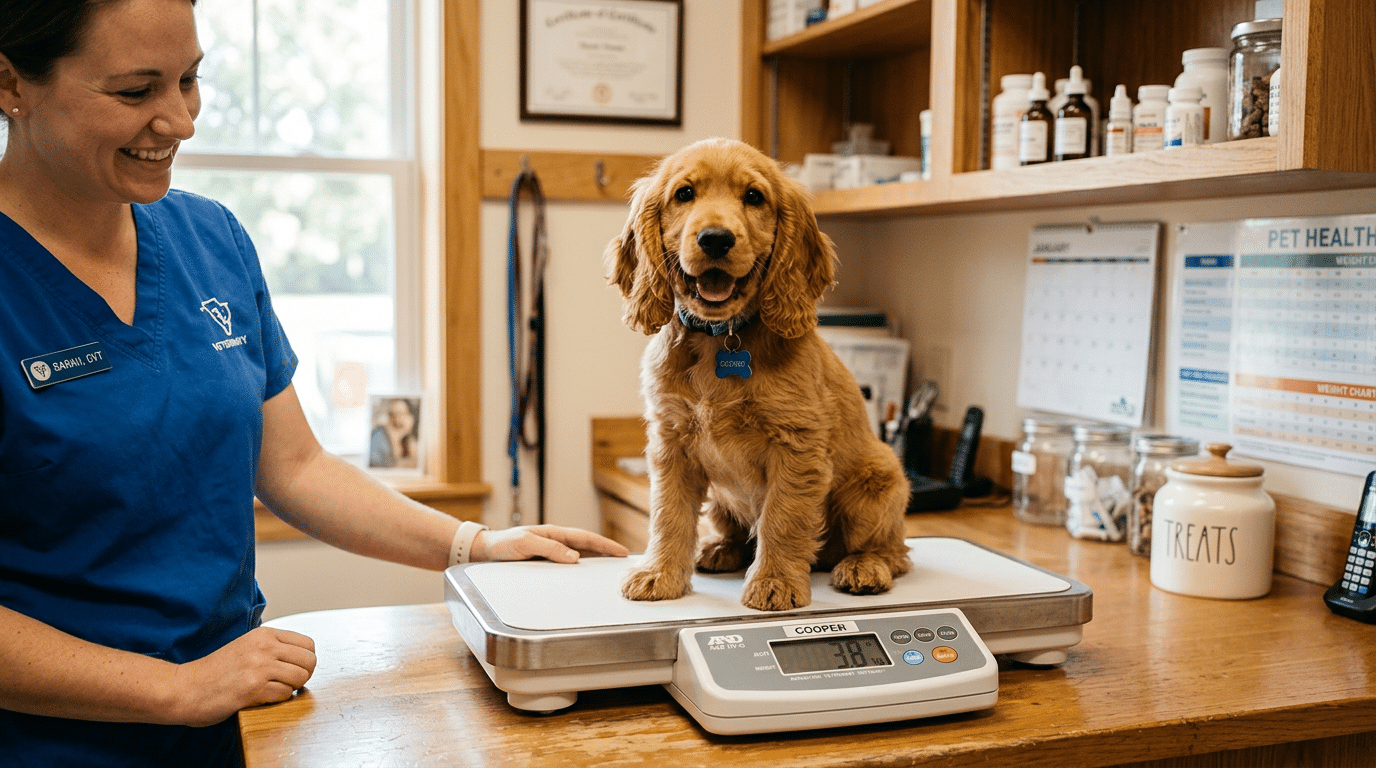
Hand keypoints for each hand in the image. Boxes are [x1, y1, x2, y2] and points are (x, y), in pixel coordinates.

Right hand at [171, 627, 316, 726]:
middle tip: (287, 683)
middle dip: (303, 676)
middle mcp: (264, 646)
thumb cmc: (214, 672)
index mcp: (264, 634)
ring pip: (302, 677)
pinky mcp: (253, 687)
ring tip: (273, 690)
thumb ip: (272, 648)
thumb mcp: (246, 647)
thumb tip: (302, 658)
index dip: (305, 661)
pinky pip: (285, 694)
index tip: (292, 670)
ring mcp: (259, 666)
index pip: (308, 644)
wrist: (184, 688)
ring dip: (292, 689)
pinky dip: (278, 700)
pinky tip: (261, 698)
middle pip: (310, 661)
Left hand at [472, 525, 629, 563]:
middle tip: (624, 560)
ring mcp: (551, 551)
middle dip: (606, 551)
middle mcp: (555, 541)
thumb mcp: (525, 544)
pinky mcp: (545, 562)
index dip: (605, 545)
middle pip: (587, 545)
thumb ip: (549, 549)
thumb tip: (575, 557)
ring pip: (580, 555)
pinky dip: (582, 567)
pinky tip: (586, 576)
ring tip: (611, 569)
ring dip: (596, 560)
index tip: (621, 551)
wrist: (485, 551)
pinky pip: (568, 564)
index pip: (585, 538)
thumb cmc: (503, 545)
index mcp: (554, 533)